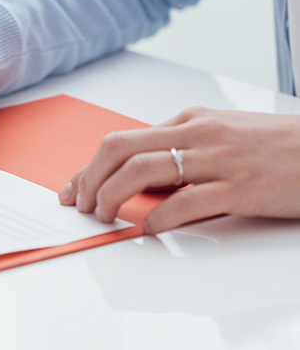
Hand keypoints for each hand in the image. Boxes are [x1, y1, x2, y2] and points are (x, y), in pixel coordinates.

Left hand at [58, 107, 299, 233]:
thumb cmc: (278, 147)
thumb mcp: (222, 137)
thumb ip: (180, 152)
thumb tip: (138, 182)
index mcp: (190, 120)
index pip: (121, 140)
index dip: (87, 167)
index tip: (70, 189)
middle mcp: (198, 133)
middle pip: (120, 149)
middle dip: (89, 179)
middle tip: (80, 206)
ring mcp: (219, 159)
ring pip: (142, 171)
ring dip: (112, 197)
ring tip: (104, 217)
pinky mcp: (241, 187)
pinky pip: (185, 202)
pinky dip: (157, 218)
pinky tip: (149, 229)